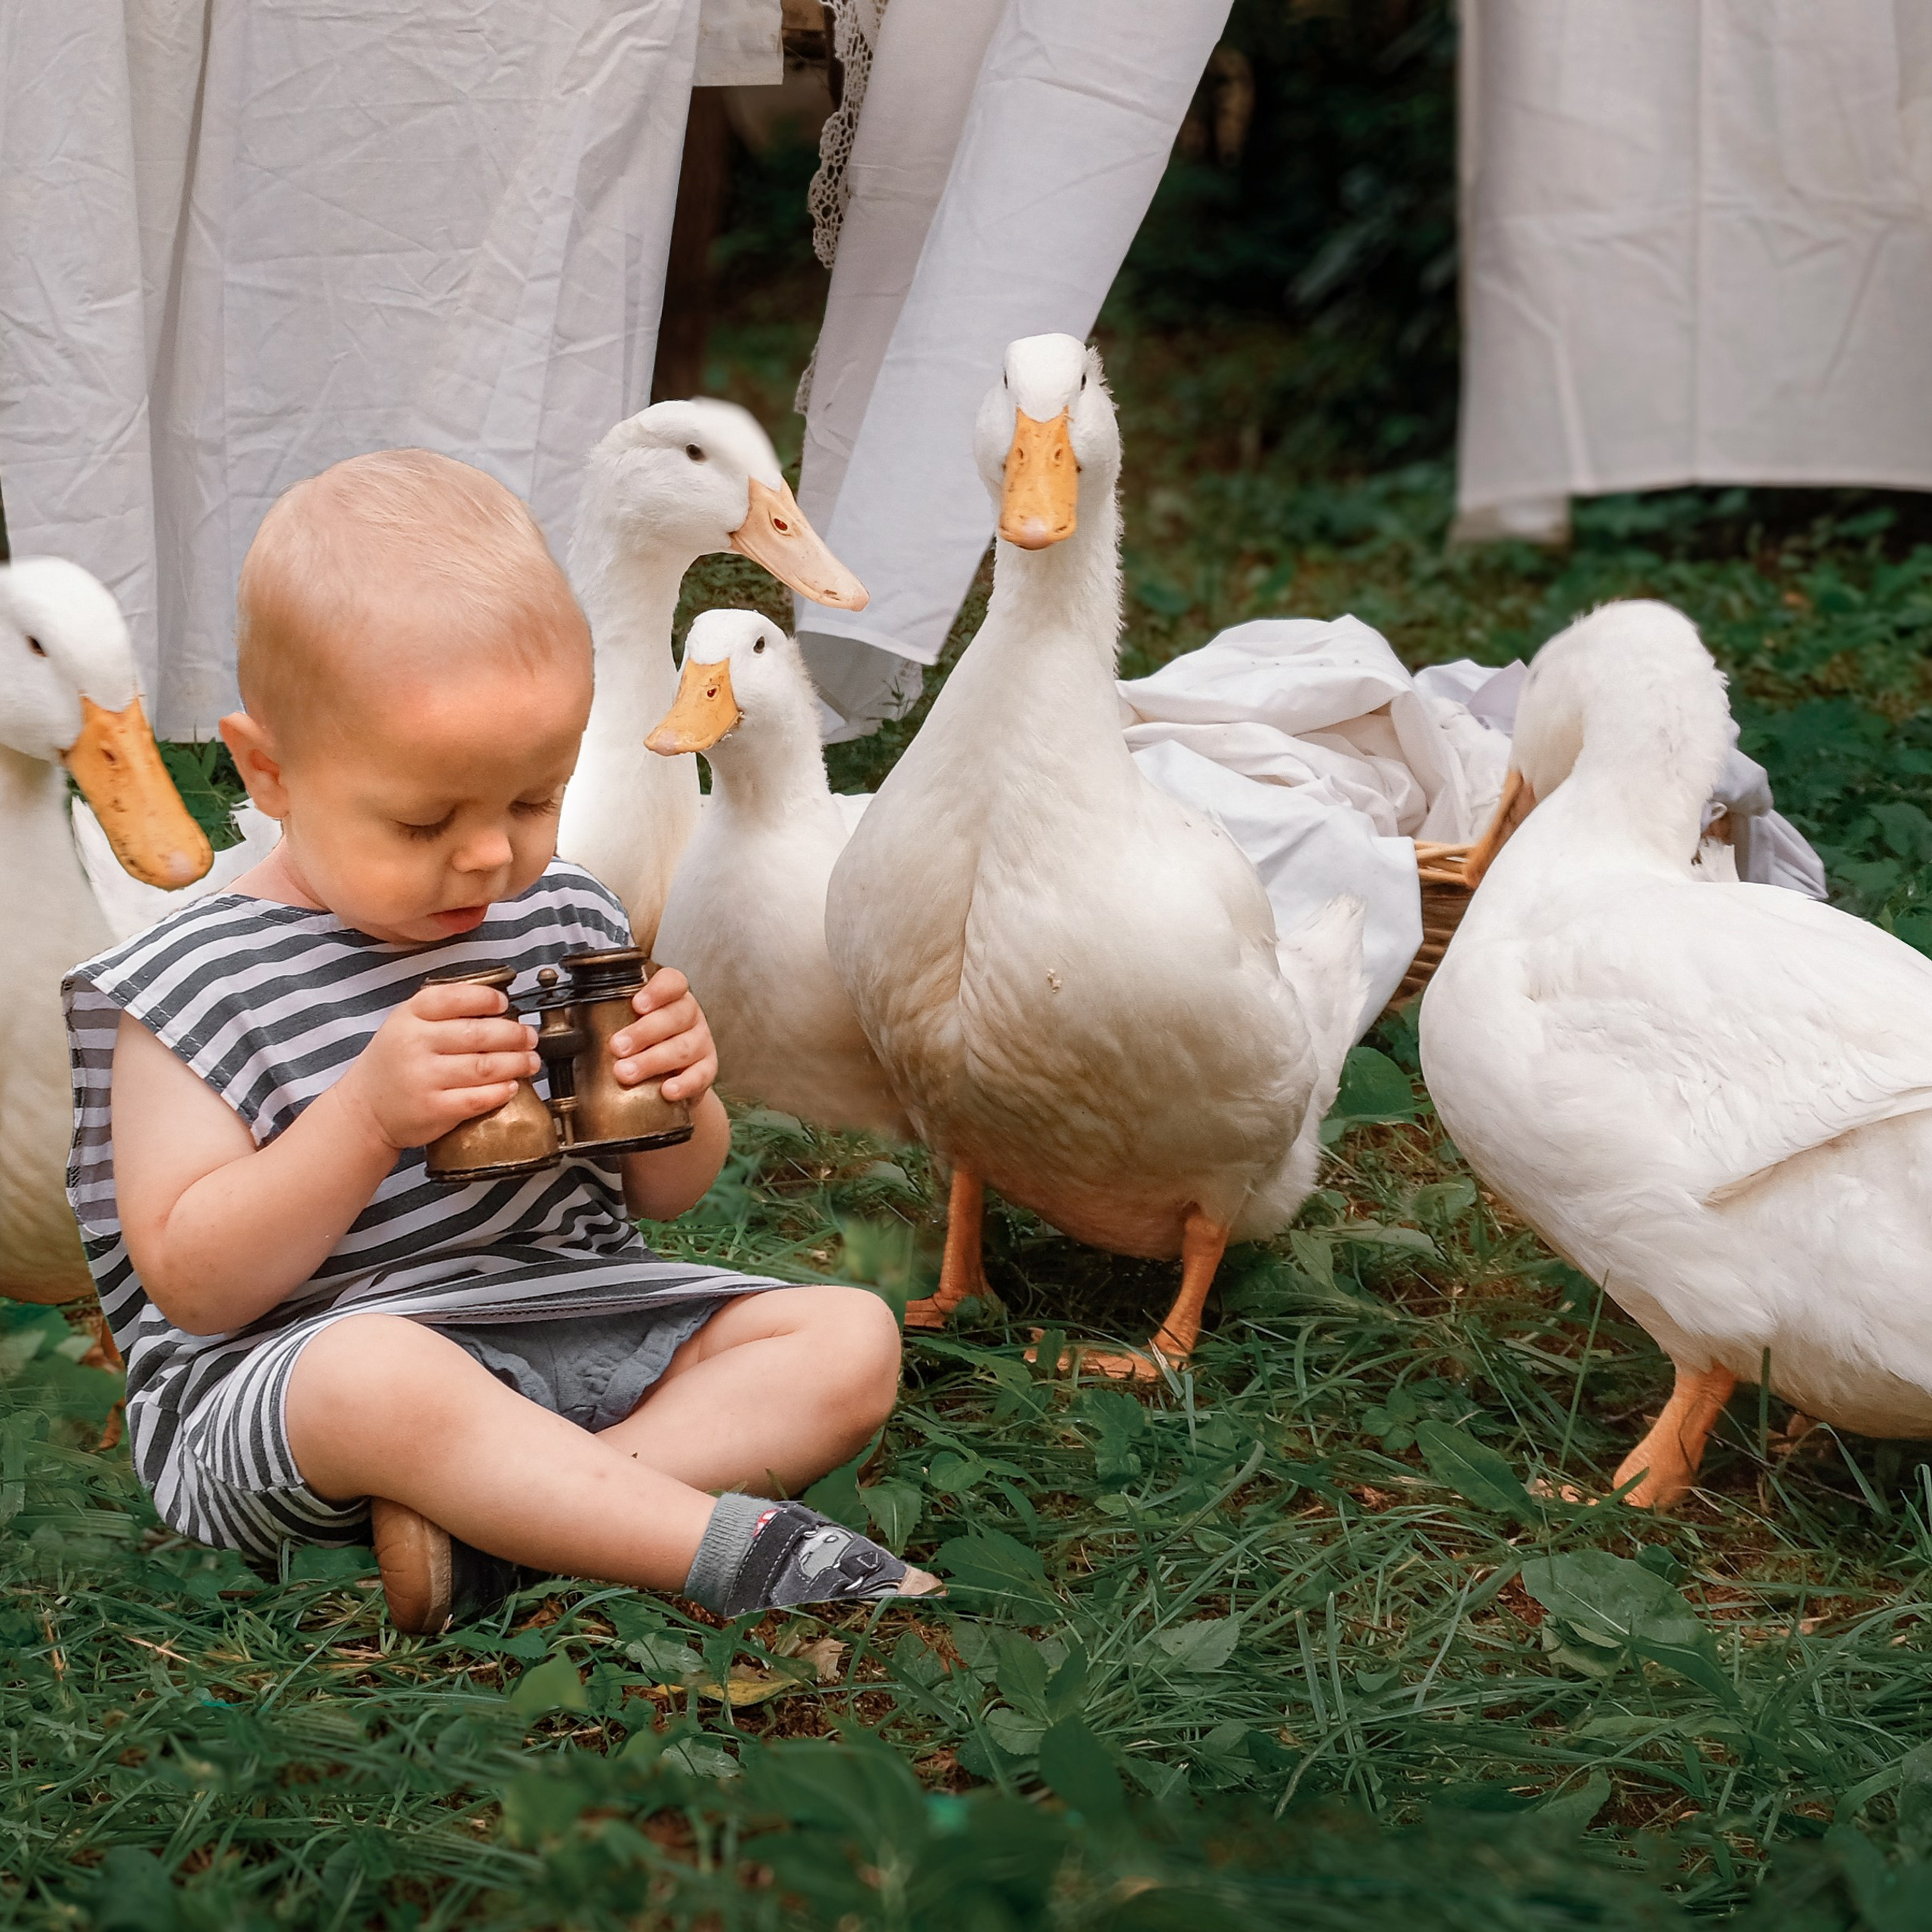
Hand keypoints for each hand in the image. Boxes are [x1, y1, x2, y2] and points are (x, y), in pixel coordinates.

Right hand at [337, 982, 538, 1151]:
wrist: (365, 1109)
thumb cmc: (394, 1062)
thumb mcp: (406, 1024)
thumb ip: (443, 1010)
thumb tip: (498, 1006)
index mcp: (409, 1016)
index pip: (454, 998)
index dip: (486, 999)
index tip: (505, 1004)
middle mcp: (414, 1044)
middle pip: (478, 1033)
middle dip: (514, 1034)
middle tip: (530, 1037)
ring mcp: (423, 1078)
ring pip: (485, 1066)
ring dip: (517, 1063)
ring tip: (531, 1061)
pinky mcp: (433, 1109)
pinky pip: (478, 1098)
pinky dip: (502, 1091)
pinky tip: (512, 1085)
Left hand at [608, 967, 717, 1104]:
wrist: (667, 1082)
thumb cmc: (640, 1047)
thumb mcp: (624, 1025)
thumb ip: (599, 1018)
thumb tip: (560, 1024)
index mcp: (670, 998)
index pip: (673, 982)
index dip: (657, 991)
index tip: (636, 1004)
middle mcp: (689, 1016)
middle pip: (675, 1016)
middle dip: (644, 1032)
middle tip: (617, 1046)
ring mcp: (700, 1042)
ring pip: (683, 1047)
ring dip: (653, 1060)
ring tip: (626, 1073)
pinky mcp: (707, 1070)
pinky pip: (700, 1075)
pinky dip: (684, 1083)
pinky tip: (667, 1090)